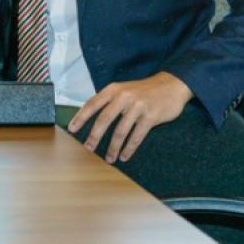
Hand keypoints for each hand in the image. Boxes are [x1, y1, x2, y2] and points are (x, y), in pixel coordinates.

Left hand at [67, 72, 192, 163]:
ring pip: (120, 131)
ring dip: (113, 147)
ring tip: (109, 158)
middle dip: (95, 136)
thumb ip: (109, 101)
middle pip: (104, 119)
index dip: (81, 117)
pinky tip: (124, 156)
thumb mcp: (123, 89)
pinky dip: (129, 148)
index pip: (92, 104)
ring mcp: (138, 107)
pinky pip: (137, 136)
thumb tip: (91, 119)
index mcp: (113, 90)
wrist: (172, 85)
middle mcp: (123, 97)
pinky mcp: (151, 117)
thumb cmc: (144, 91)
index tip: (72, 129)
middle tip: (88, 148)